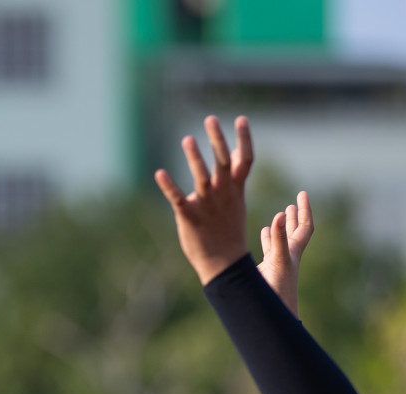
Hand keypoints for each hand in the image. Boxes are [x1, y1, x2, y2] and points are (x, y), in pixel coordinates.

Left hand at [154, 115, 254, 284]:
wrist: (223, 262)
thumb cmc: (227, 229)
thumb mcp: (236, 201)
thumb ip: (232, 177)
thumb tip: (230, 154)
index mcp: (235, 189)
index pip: (245, 160)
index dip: (244, 139)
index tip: (241, 119)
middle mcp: (223, 193)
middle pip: (223, 162)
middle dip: (217, 140)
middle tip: (210, 119)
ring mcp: (207, 204)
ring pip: (202, 177)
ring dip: (195, 158)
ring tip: (187, 139)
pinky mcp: (189, 216)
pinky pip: (178, 198)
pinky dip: (168, 186)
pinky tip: (159, 173)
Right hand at [257, 191, 314, 316]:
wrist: (274, 317)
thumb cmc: (277, 292)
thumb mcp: (277, 261)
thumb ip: (277, 239)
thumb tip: (281, 215)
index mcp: (292, 253)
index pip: (304, 227)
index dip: (304, 210)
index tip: (301, 194)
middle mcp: (287, 257)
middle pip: (294, 232)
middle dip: (294, 216)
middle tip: (293, 202)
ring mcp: (276, 265)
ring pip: (281, 241)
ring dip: (280, 228)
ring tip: (280, 215)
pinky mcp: (266, 272)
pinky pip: (269, 251)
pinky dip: (267, 240)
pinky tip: (265, 234)